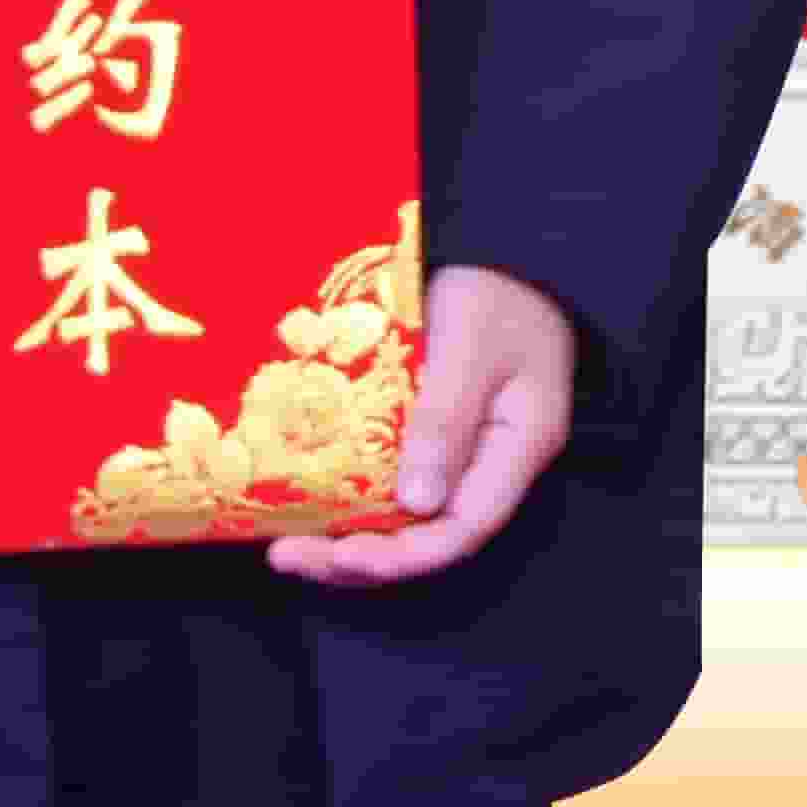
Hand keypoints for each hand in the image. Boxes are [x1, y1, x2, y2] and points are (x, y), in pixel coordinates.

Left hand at [270, 262, 573, 588]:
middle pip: (430, 536)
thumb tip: (414, 504)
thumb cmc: (494, 289)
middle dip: (361, 559)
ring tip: (286, 547)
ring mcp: (462, 449)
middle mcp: (491, 462)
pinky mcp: (432, 432)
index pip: (464, 529)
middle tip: (288, 556)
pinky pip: (393, 482)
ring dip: (349, 538)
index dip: (405, 557)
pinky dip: (352, 500)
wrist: (501, 247)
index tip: (341, 559)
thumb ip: (445, 421)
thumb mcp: (470, 347)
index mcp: (519, 447)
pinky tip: (307, 503)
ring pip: (406, 519)